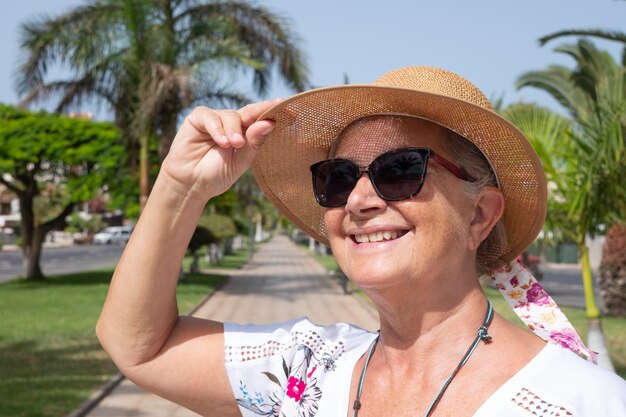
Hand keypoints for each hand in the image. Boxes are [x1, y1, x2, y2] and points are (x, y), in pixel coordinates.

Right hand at [161, 99, 281, 199]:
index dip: (276, 114)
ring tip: (234, 145)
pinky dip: (218, 129)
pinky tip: (222, 142)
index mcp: (246, 134)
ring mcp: (215, 119)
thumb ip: (254, 142)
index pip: (262, 119)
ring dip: (234, 130)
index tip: (294, 114)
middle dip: (261, 113)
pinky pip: (211, 116)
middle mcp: (232, 124)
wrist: (191, 184)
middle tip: (272, 119)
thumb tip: (269, 123)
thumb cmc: (217, 174)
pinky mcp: (198, 119)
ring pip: (231, 115)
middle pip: (250, 112)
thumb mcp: (241, 161)